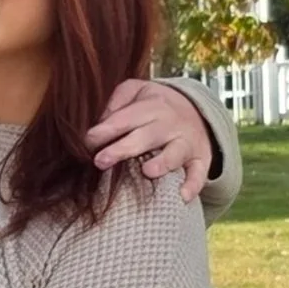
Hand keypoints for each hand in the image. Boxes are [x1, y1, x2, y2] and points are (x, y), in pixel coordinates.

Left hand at [87, 77, 213, 201]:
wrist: (198, 110)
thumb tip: (99, 121)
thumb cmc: (155, 106)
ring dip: (163, 162)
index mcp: (152, 106)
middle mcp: (170, 124)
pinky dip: (193, 185)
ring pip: (175, 153)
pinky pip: (199, 173)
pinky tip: (182, 197)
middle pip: (146, 137)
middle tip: (101, 161)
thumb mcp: (137, 91)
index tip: (88, 141)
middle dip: (123, 148)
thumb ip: (118, 100)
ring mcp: (186, 142)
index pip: (125, 118)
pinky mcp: (200, 160)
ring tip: (147, 172)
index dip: (106, 130)